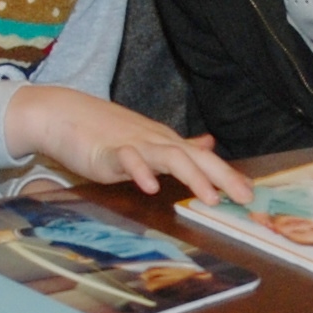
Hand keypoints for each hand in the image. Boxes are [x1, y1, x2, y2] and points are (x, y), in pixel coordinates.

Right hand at [4, 83, 254, 204]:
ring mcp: (133, 145)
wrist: (63, 113)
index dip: (227, 174)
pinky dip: (140, 172)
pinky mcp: (108, 151)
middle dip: (222, 177)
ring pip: (169, 157)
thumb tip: (208, 145)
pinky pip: (128, 160)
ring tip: (209, 198)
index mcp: (165, 142)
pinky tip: (150, 188)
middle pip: (195, 157)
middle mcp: (155, 141)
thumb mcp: (147, 139)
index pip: (203, 159)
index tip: (250, 192)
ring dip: (192, 177)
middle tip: (243, 199)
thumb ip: (177, 147)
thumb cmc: (104, 130)